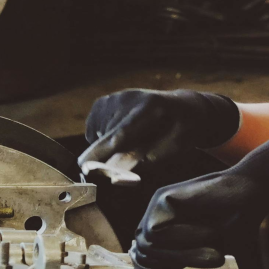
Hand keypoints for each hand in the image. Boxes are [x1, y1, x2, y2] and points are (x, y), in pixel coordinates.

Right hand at [78, 90, 240, 179]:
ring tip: (133, 141)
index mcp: (151, 107)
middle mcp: (128, 97)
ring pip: (96, 134)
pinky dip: (102, 137)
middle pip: (106, 135)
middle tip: (136, 154)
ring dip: (108, 145)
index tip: (84, 166)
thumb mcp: (176, 147)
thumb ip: (149, 159)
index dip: (102, 151)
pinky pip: (93, 128)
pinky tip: (122, 134)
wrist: (184, 107)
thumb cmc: (183, 130)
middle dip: (111, 154)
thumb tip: (119, 171)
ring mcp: (115, 97)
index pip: (121, 133)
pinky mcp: (105, 101)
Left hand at [132, 129, 268, 268]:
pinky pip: (155, 231)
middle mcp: (157, 219)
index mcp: (164, 234)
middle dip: (173, 263)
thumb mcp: (204, 254)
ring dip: (183, 253)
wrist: (250, 196)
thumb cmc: (233, 226)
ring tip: (212, 247)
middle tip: (211, 259)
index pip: (142, 259)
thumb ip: (179, 264)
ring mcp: (157, 207)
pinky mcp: (162, 197)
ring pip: (147, 245)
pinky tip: (205, 229)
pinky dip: (181, 237)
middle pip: (142, 254)